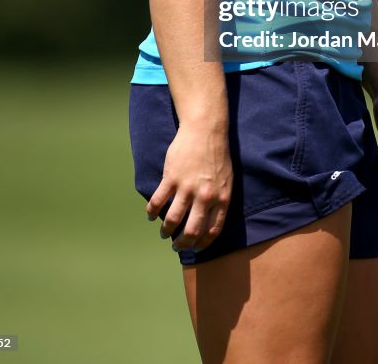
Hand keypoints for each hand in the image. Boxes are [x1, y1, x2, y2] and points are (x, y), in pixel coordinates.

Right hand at [146, 121, 232, 251]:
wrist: (206, 130)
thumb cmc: (217, 154)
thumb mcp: (227, 179)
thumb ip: (219, 200)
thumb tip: (210, 222)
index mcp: (221, 198)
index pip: (212, 231)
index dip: (202, 243)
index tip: (195, 248)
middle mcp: (205, 196)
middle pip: (192, 230)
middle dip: (182, 243)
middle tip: (176, 245)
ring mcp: (187, 187)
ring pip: (173, 219)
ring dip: (166, 230)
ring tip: (163, 233)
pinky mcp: (172, 177)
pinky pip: (158, 201)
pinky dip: (152, 211)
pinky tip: (150, 214)